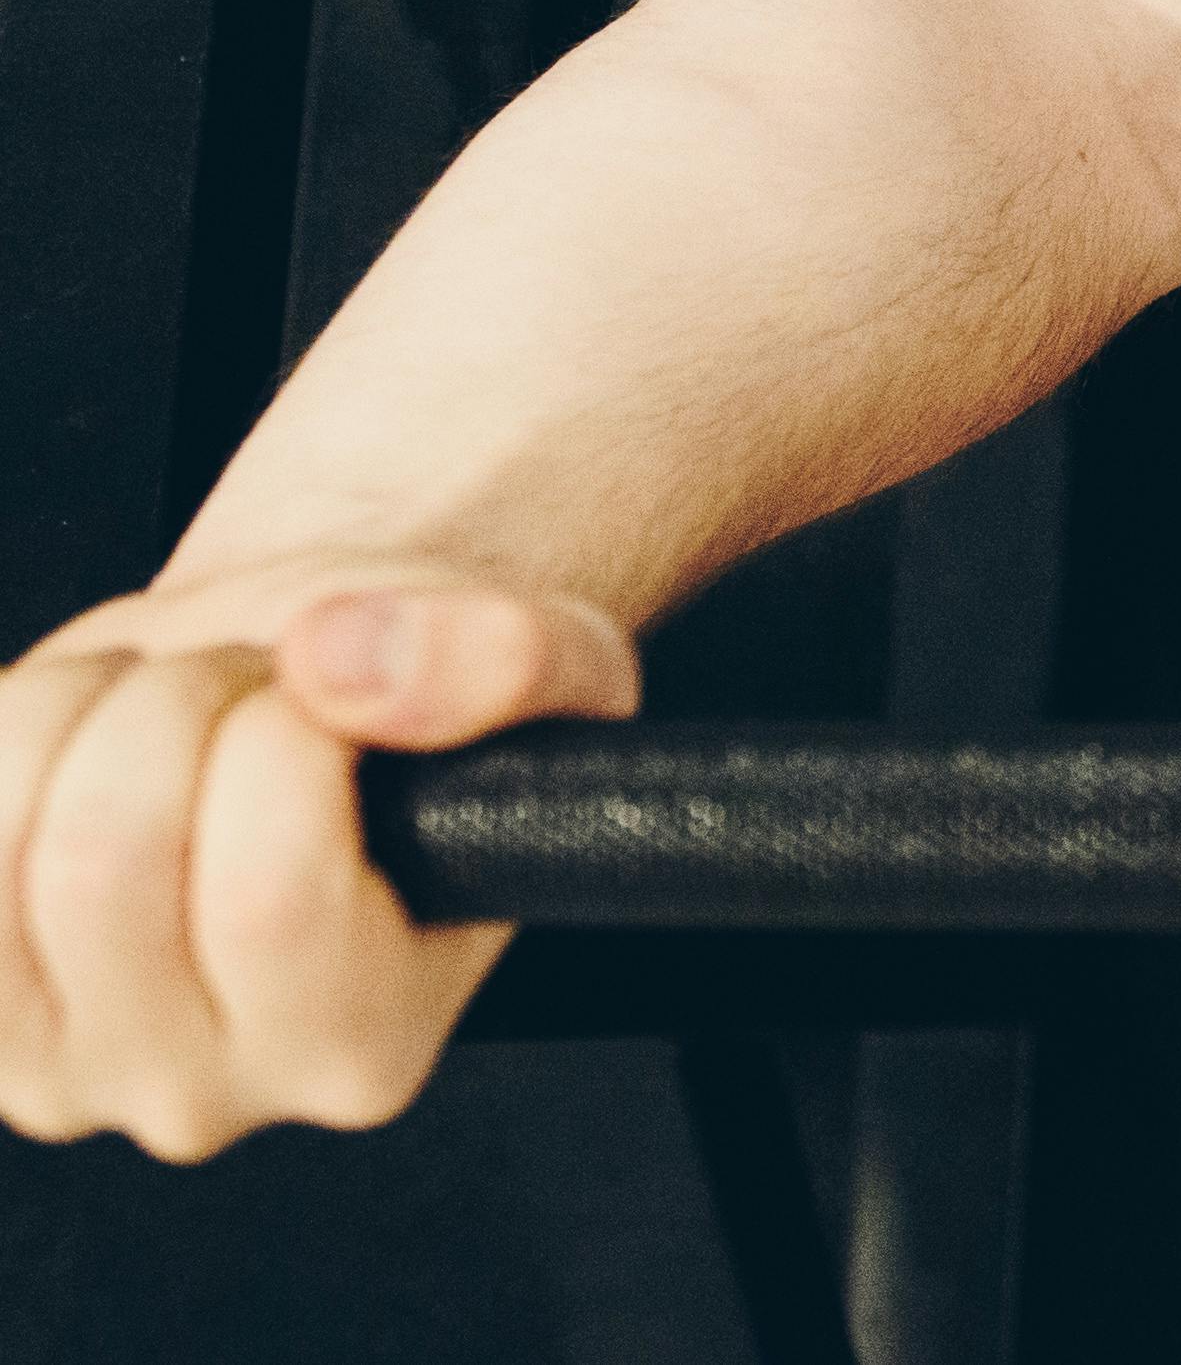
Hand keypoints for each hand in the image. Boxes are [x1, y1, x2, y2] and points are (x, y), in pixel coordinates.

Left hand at [0, 556, 638, 1160]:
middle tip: (252, 688)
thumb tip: (340, 665)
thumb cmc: (422, 716)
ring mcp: (50, 1066)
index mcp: (360, 1046)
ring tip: (172, 704)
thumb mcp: (555, 660)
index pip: (271, 895)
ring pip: (2, 842)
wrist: (308, 719)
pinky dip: (16, 727)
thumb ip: (503, 657)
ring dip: (86, 705)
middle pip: (108, 860)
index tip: (340, 691)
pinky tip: (91, 741)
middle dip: (178, 700)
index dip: (289, 733)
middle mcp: (198, 1093)